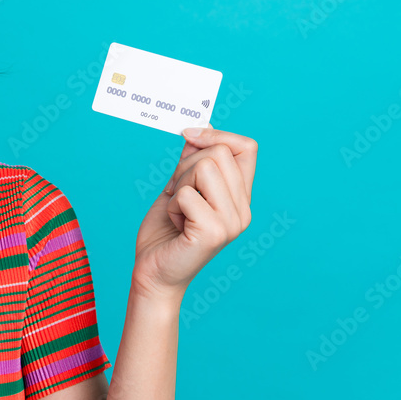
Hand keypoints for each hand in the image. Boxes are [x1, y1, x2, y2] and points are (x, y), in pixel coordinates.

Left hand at [131, 124, 257, 301]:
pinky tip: (176, 225)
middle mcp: (244, 209)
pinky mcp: (215, 232)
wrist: (153, 272)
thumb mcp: (179, 187)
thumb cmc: (165, 231)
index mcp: (240, 197)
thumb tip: (199, 127)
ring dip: (179, 185)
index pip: (247, 148)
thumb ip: (191, 160)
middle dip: (186, 166)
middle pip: (219, 153)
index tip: (189, 135)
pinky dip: (172, 205)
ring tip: (178, 211)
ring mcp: (233, 222)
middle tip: (176, 193)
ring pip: (204, 168)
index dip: (218, 135)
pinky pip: (187, 194)